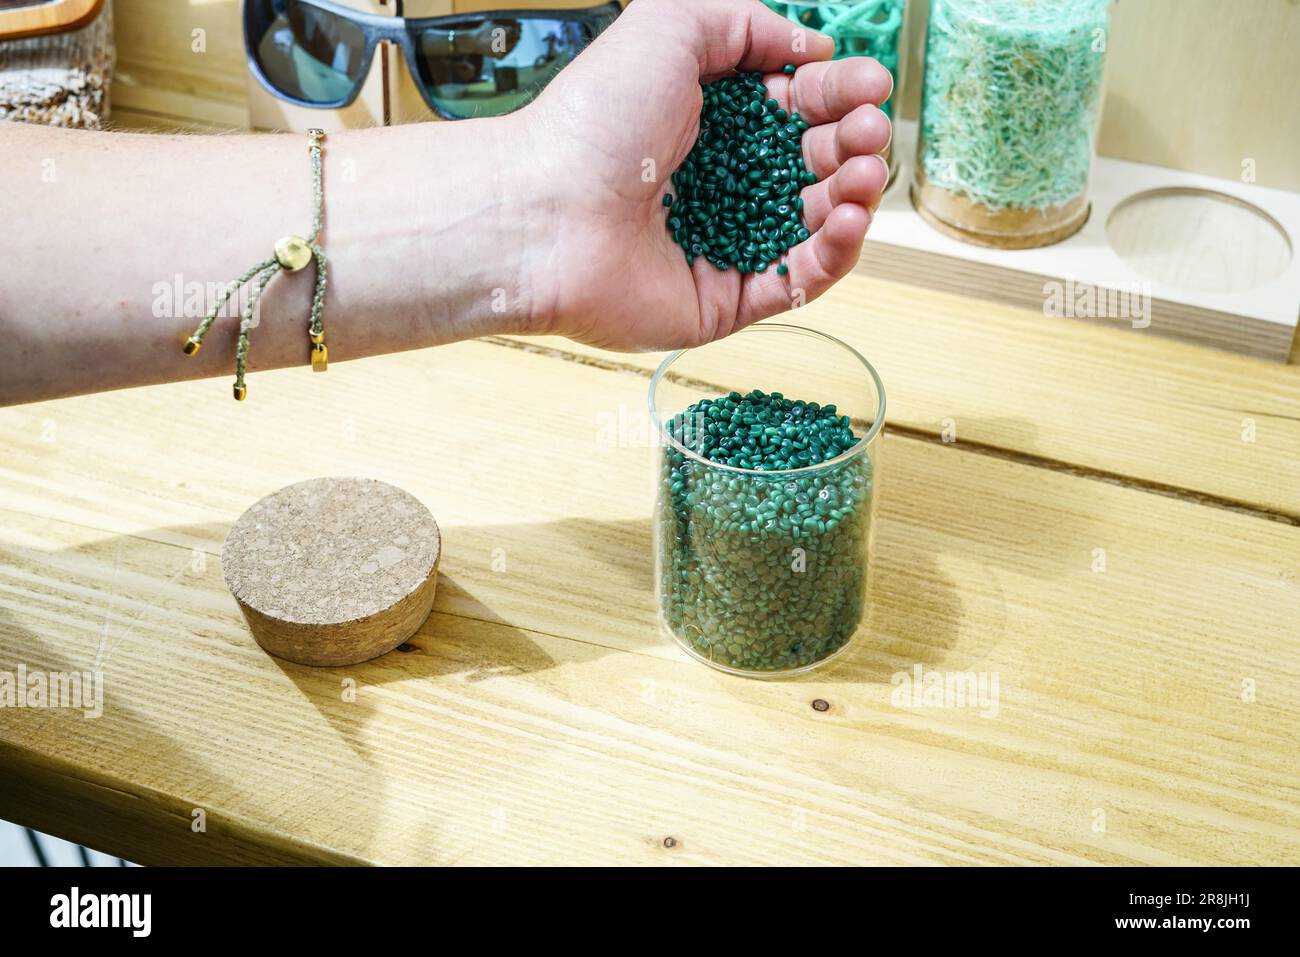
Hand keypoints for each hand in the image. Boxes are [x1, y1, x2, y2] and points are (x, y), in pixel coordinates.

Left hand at [514, 0, 891, 350]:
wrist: (545, 214)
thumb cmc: (593, 123)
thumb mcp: (668, 28)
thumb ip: (745, 24)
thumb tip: (810, 46)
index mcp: (709, 121)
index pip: (796, 107)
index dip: (838, 93)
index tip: (871, 82)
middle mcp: (721, 182)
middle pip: (814, 163)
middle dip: (854, 141)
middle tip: (870, 129)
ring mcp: (726, 244)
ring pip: (815, 224)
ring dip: (854, 194)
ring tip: (864, 172)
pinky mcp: (726, 301)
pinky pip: (796, 283)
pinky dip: (833, 254)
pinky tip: (846, 219)